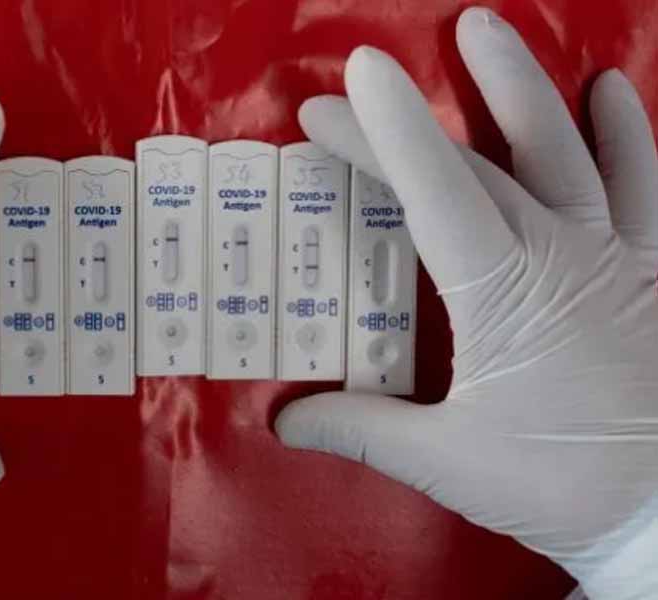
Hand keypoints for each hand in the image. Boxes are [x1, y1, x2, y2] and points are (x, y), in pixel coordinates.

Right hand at [276, 7, 657, 597]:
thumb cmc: (559, 484)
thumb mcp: (447, 461)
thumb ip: (362, 428)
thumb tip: (282, 417)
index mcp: (502, 290)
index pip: (432, 191)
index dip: (384, 134)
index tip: (345, 85)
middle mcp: (559, 252)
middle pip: (479, 160)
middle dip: (413, 116)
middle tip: (366, 72)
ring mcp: (613, 254)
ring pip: (565, 148)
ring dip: (521, 86)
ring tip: (486, 30)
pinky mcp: (649, 269)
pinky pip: (644, 184)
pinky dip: (629, 135)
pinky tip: (611, 90)